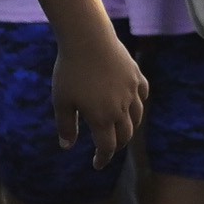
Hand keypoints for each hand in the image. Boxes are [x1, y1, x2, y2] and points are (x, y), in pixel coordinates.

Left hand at [48, 27, 146, 166]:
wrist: (87, 39)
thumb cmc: (70, 71)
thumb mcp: (61, 101)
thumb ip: (65, 126)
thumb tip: (67, 146)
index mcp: (101, 118)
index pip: (107, 147)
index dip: (103, 159)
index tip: (97, 164)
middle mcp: (120, 108)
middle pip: (126, 135)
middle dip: (117, 146)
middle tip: (107, 148)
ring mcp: (131, 91)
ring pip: (137, 116)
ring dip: (129, 127)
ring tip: (120, 128)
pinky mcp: (136, 75)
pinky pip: (142, 95)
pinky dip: (138, 103)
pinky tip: (132, 103)